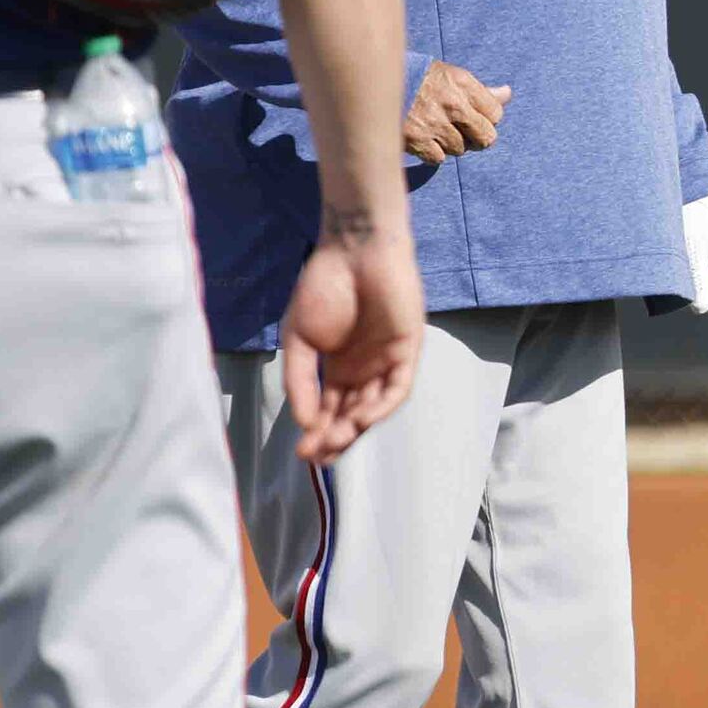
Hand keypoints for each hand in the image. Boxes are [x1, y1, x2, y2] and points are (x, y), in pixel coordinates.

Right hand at [278, 208, 422, 464]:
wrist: (353, 251)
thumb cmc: (323, 289)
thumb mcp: (299, 340)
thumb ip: (300, 380)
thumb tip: (302, 422)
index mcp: (338, 368)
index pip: (329, 409)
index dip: (317, 432)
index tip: (301, 453)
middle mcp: (364, 370)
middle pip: (351, 414)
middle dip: (335, 438)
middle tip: (316, 457)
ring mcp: (387, 362)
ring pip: (374, 406)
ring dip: (356, 427)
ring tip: (335, 442)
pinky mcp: (408, 351)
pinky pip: (398, 387)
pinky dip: (381, 405)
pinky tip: (361, 419)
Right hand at [402, 59, 509, 162]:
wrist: (374, 80)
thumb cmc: (418, 78)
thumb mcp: (451, 76)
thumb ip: (480, 91)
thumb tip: (507, 94)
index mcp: (463, 84)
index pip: (496, 114)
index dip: (486, 119)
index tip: (473, 117)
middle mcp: (453, 104)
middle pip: (485, 138)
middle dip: (476, 138)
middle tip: (461, 131)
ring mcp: (434, 123)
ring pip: (459, 149)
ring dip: (449, 144)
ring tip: (434, 129)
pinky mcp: (416, 140)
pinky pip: (437, 158)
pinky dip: (431, 152)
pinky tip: (422, 138)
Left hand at [682, 189, 707, 316]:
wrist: (687, 164)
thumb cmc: (690, 203)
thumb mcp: (690, 246)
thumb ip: (698, 281)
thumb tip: (703, 308)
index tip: (704, 299)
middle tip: (684, 270)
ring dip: (705, 264)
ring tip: (684, 248)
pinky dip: (703, 250)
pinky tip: (687, 237)